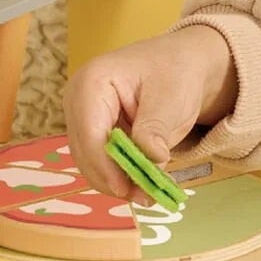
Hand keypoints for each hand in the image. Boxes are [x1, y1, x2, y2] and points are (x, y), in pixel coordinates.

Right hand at [62, 27, 235, 200]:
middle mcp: (78, 100)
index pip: (90, 132)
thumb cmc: (176, 72)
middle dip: (112, 179)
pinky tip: (142, 186)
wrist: (182, 63)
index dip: (105, 165)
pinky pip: (101, 161)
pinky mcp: (94, 133)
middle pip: (86, 151)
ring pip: (90, 161)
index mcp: (92, 82)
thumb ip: (156, 128)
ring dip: (116, 182)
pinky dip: (120, 176)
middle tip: (145, 197)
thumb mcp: (171, 97)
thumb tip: (151, 160)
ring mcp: (83, 117)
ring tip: (148, 195)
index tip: (125, 187)